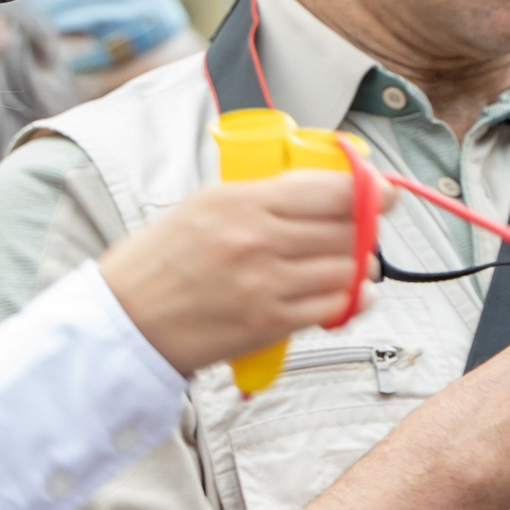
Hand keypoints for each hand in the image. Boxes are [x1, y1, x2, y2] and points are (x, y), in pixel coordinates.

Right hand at [99, 170, 388, 373]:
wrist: (125, 322)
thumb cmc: (159, 264)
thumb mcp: (202, 207)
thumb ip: (260, 197)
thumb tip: (322, 191)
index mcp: (239, 200)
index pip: (327, 187)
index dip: (368, 188)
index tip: (384, 191)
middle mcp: (256, 237)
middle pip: (347, 226)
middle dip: (367, 229)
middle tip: (367, 231)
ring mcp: (265, 282)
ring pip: (347, 268)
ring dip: (360, 267)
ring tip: (352, 266)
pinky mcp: (269, 322)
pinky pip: (333, 307)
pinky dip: (349, 301)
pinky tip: (347, 296)